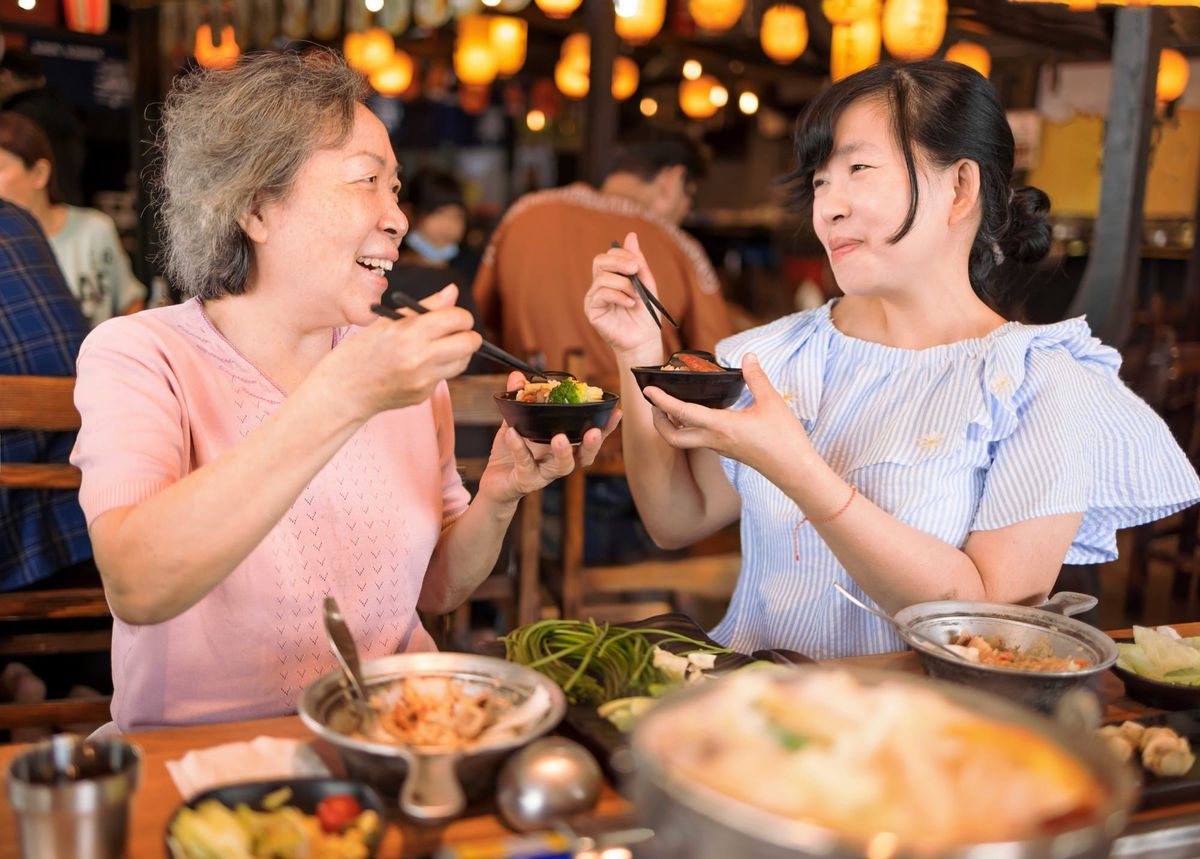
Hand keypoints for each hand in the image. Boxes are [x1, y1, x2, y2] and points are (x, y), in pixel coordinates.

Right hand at [319, 284, 481, 420]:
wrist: (343, 389)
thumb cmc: (362, 350)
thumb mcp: (388, 321)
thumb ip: (426, 307)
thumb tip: (453, 291)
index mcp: (409, 333)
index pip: (456, 319)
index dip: (461, 316)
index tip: (457, 317)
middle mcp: (419, 358)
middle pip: (469, 343)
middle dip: (468, 335)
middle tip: (458, 332)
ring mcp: (423, 380)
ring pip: (462, 362)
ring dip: (458, 353)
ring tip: (437, 347)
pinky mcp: (423, 395)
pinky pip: (444, 376)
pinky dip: (439, 368)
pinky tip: (418, 366)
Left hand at [478, 372, 622, 501]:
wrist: (493, 483)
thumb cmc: (511, 454)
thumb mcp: (514, 422)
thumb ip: (518, 400)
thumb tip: (517, 376)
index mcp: (564, 446)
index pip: (589, 437)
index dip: (606, 427)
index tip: (616, 411)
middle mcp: (559, 461)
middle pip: (584, 457)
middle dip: (592, 445)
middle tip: (594, 432)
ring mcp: (544, 474)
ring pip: (562, 467)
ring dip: (563, 452)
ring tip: (559, 438)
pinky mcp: (525, 480)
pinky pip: (525, 464)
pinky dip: (519, 448)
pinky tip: (513, 433)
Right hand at [584, 232, 663, 362]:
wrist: (644, 339)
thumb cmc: (645, 313)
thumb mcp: (646, 284)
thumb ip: (638, 262)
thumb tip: (631, 235)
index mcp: (611, 277)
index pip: (609, 256)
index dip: (622, 255)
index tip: (638, 264)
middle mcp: (599, 285)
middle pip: (599, 261)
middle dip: (619, 262)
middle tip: (635, 270)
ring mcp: (594, 298)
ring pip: (603, 278)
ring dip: (624, 284)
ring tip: (637, 296)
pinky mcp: (592, 310)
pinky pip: (602, 294)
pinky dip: (619, 296)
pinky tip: (630, 304)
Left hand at [644, 353, 813, 476]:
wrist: (796, 471)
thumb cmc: (785, 440)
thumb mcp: (772, 403)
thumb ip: (757, 378)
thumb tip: (749, 356)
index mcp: (721, 427)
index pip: (682, 413)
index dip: (662, 401)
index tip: (648, 390)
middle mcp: (714, 440)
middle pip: (672, 438)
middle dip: (658, 421)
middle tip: (655, 402)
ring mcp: (719, 448)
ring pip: (685, 440)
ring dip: (673, 424)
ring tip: (672, 404)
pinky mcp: (728, 451)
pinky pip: (700, 439)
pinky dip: (690, 426)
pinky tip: (699, 412)